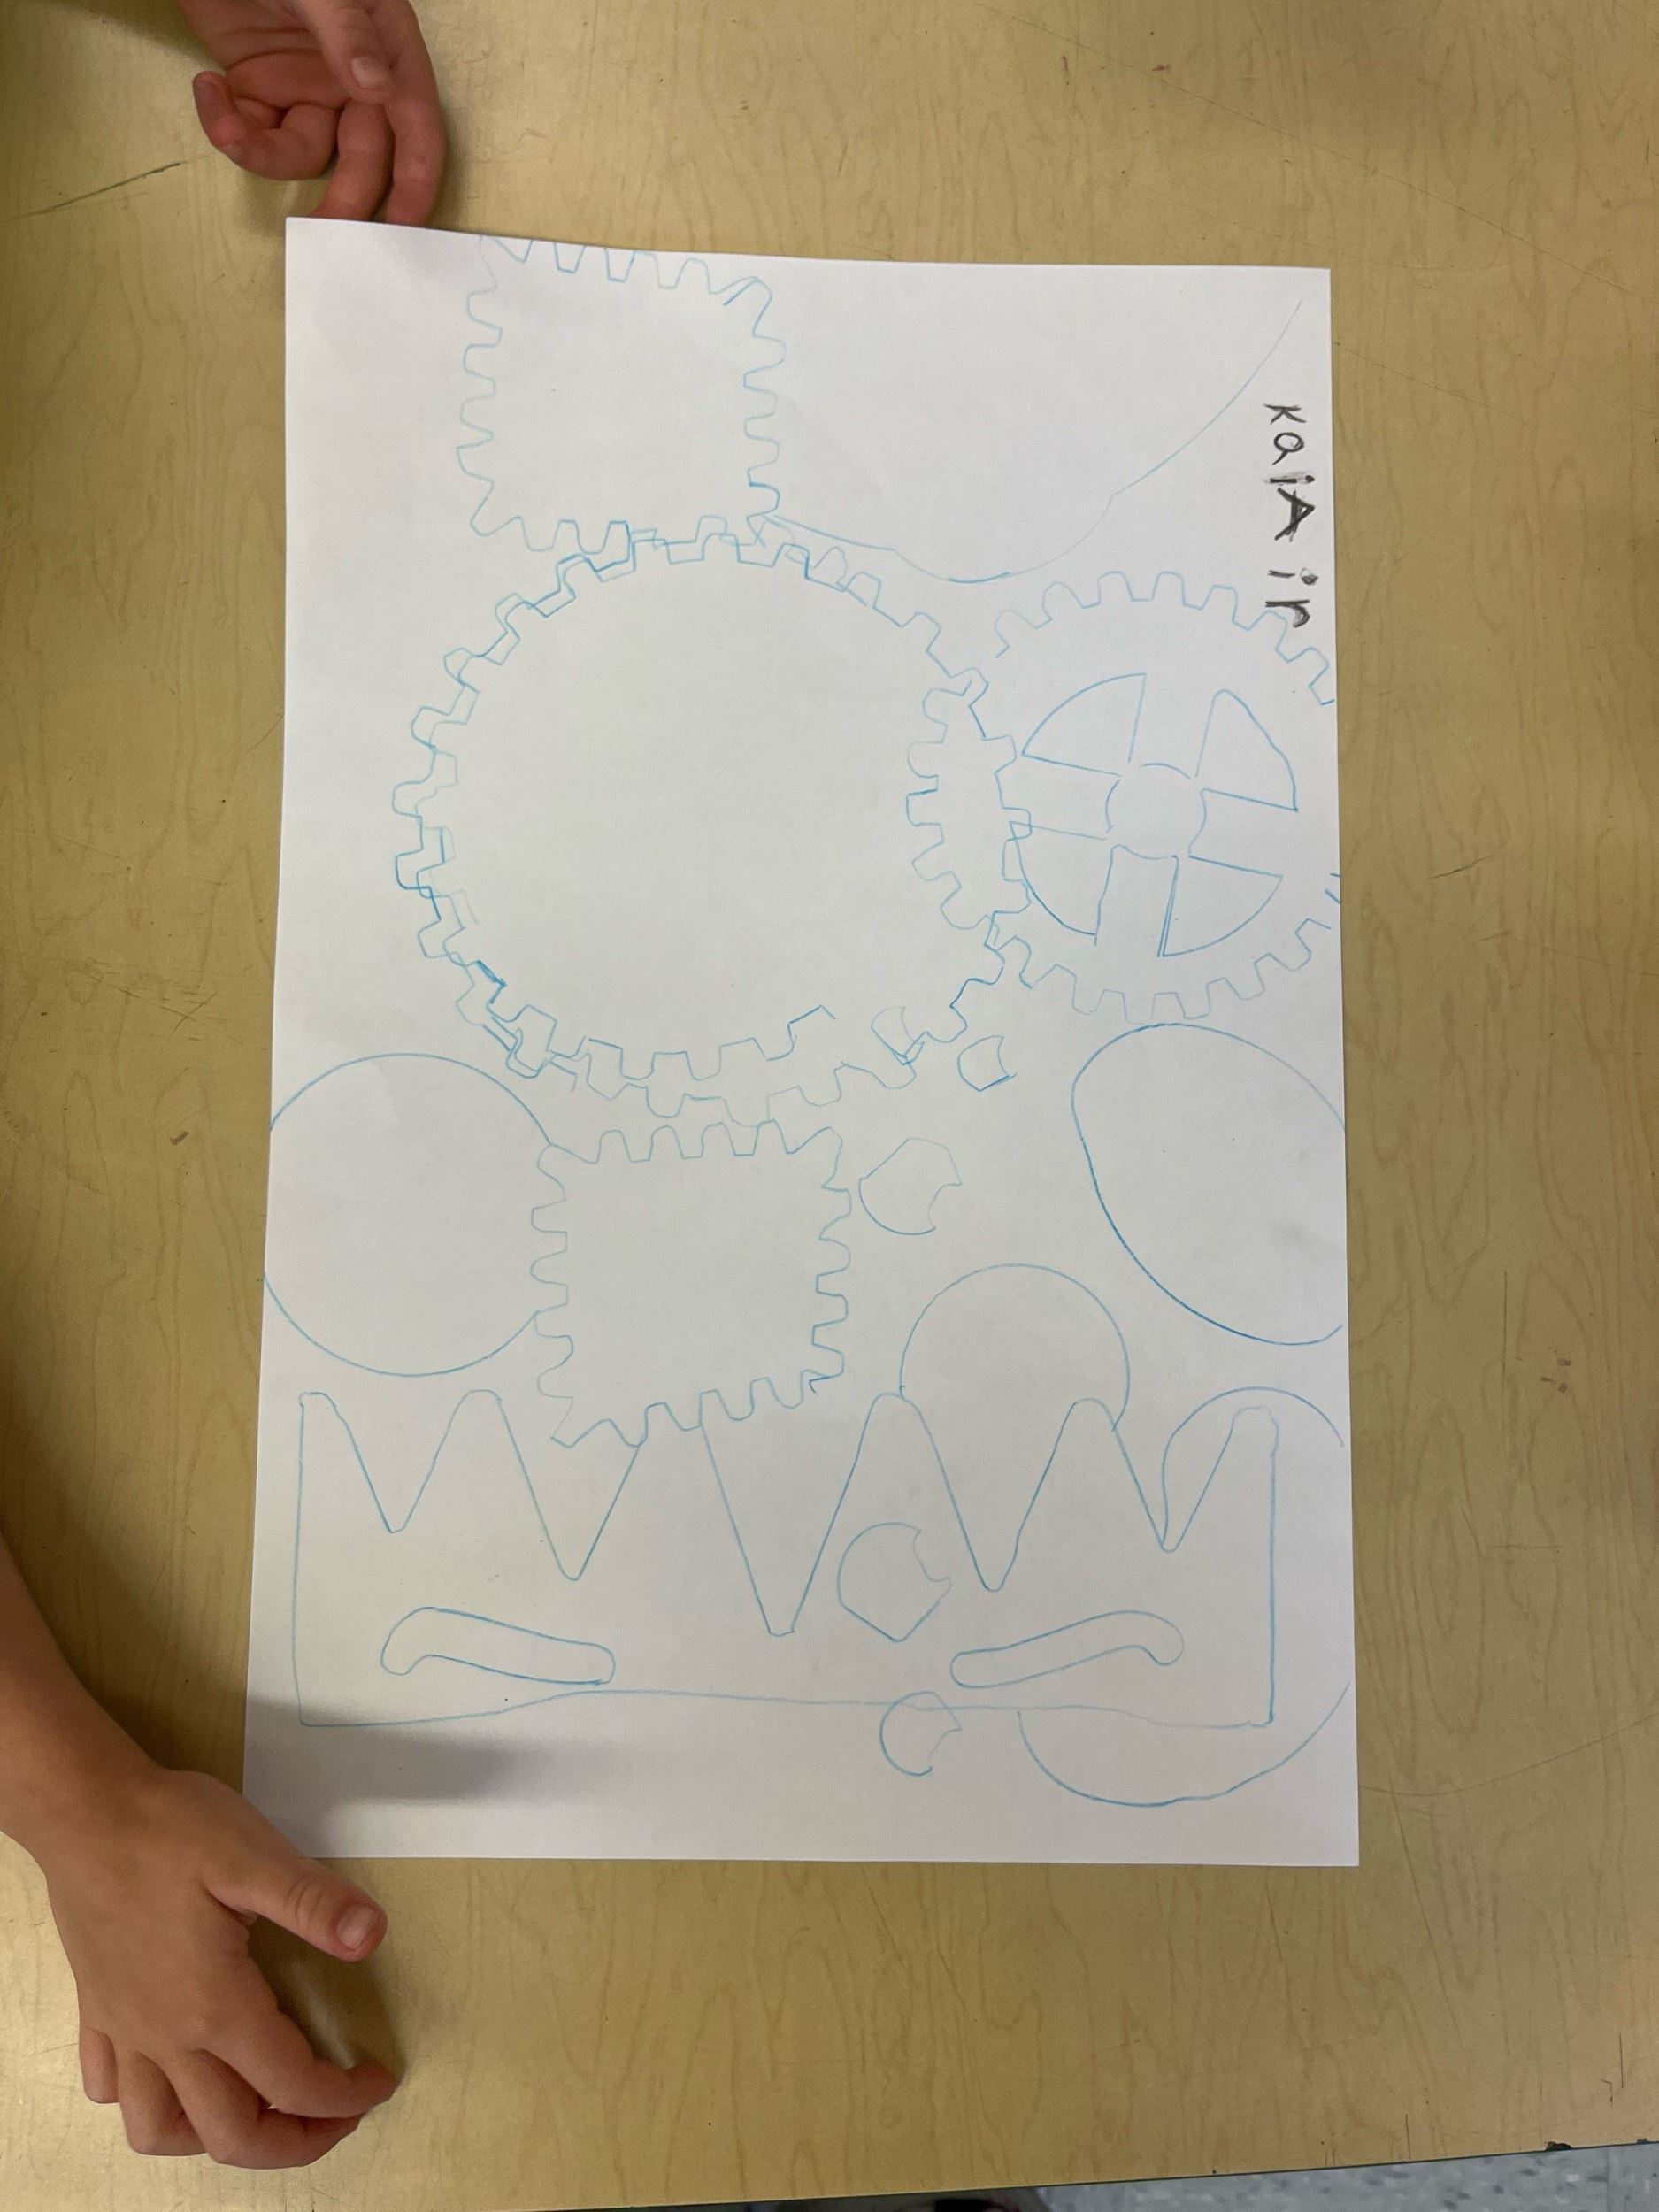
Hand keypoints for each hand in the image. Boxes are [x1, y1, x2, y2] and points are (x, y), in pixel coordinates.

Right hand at [36, 1756, 394, 2167]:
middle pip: (229, 2134)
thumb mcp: (254, 1855)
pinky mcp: (97, 2008)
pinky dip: (146, 2100)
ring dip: (212, 2139)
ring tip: (256, 2110)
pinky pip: (109, 2087)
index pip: (289, 2082)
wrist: (84, 1811)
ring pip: (157, 2129)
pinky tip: (172, 2076)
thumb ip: (314, 1903)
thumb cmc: (169, 1830)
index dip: (342, 2097)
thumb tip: (373, 1936)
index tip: (378, 2081)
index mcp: (214, 2006)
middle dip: (291, 2144)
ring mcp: (124, 2027)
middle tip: (335, 2117)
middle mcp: (165, 2035)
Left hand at [175, 0, 444, 223]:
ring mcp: (305, 85)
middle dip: (345, 197)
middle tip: (323, 232)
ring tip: (225, 123)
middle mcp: (353, 76)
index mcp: (385, 47)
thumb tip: (376, 91)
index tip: (406, 225)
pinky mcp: (259, 88)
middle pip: (363, 156)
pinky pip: (255, 132)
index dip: (417, 178)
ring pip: (303, 153)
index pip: (415, 123)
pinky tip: (206, 86)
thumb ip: (348, 34)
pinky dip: (226, 124)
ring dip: (263, 154)